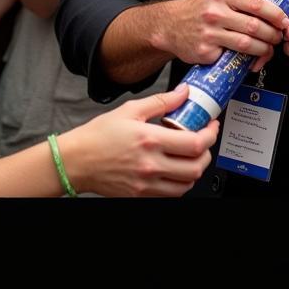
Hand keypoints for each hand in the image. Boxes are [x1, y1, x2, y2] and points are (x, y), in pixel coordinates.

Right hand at [64, 85, 218, 197]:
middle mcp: (150, 165)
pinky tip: (176, 169)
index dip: (210, 134)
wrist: (76, 161)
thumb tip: (183, 93)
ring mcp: (146, 183)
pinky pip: (171, 194)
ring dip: (195, 169)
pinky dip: (180, 183)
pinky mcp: (140, 195)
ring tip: (192, 155)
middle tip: (204, 140)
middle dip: (207, 152)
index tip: (211, 126)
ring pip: (186, 184)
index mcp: (150, 140)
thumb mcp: (131, 109)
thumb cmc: (99, 135)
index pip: (194, 143)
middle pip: (196, 167)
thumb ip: (162, 101)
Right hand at [164, 0, 288, 65]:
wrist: (173, 24)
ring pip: (246, 44)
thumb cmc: (202, 8)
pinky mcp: (206, 50)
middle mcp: (216, 12)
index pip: (258, 4)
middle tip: (278, 37)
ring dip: (264, 49)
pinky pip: (232, 57)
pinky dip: (246, 60)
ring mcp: (210, 32)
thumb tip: (272, 9)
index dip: (276, 15)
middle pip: (255, 26)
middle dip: (273, 35)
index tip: (284, 21)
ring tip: (268, 48)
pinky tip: (251, 59)